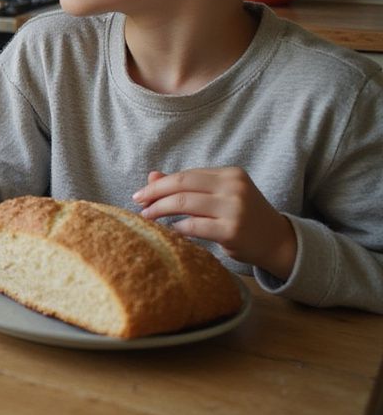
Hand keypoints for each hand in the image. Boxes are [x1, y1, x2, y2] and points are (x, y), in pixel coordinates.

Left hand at [132, 167, 296, 278]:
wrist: (277, 241)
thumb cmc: (242, 216)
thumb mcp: (220, 195)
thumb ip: (189, 186)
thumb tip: (152, 176)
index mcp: (230, 174)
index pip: (186, 174)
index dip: (160, 183)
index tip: (142, 193)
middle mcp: (234, 187)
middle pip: (182, 184)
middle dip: (155, 193)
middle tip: (138, 202)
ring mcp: (234, 208)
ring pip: (184, 203)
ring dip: (160, 210)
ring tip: (147, 216)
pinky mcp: (232, 230)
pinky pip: (193, 226)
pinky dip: (177, 227)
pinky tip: (170, 230)